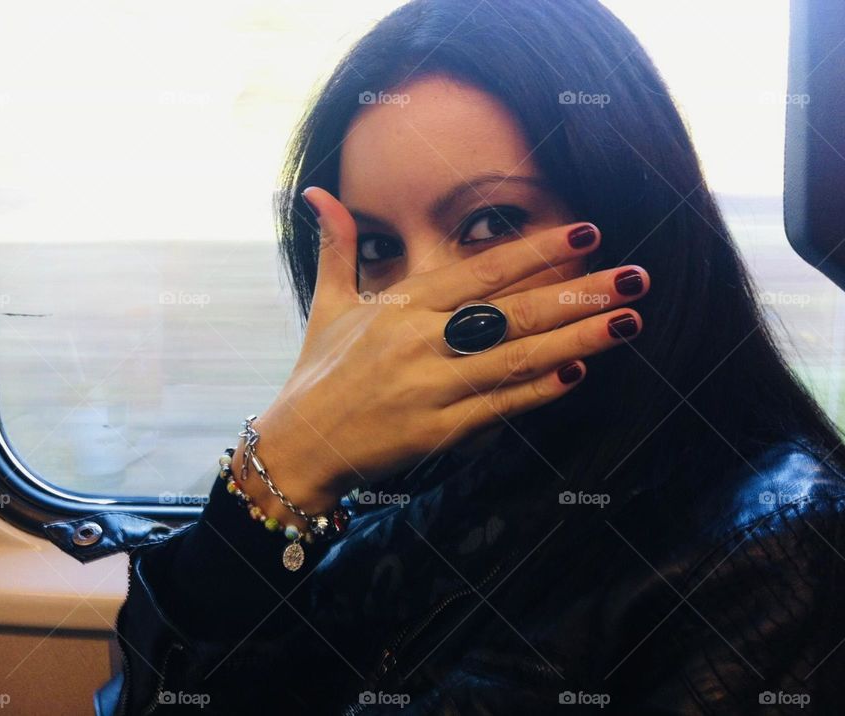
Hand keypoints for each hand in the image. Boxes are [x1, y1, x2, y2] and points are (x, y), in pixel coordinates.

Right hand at [234, 186, 648, 519]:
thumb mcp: (327, 304)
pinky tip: (578, 374)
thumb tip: (318, 191)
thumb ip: (338, 246)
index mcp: (399, 306)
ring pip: (515, 359)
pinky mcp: (435, 432)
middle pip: (511, 313)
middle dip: (576, 292)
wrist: (296, 445)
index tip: (585, 233)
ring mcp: (429, 388)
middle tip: (635, 276)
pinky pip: (498, 408)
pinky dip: (538, 392)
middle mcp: (418, 342)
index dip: (534, 251)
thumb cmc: (318, 372)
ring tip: (627, 321)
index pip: (478, 272)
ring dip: (575, 340)